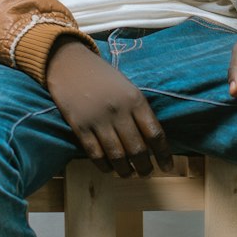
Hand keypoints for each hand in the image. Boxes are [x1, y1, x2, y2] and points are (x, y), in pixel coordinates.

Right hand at [45, 35, 175, 177]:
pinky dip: (104, 166)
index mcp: (135, 99)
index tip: (168, 167)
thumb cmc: (101, 76)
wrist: (68, 62)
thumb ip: (138, 110)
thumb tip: (151, 140)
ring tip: (129, 174)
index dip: (164, 154)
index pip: (155, 133)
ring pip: (117, 155)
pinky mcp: (79, 126)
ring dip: (125, 170)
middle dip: (144, 166)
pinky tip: (109, 169)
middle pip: (137, 149)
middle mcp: (119, 111)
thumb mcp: (126, 86)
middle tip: (146, 173)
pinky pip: (95, 153)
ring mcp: (98, 119)